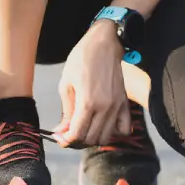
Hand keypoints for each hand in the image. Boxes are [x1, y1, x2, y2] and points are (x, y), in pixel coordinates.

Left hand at [52, 20, 131, 146]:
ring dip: (93, 138)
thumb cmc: (82, 59)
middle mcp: (105, 107)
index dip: (66, 140)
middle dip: (77, 140)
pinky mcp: (125, 103)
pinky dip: (114, 133)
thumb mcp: (66, 83)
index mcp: (88, 102)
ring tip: (84, 128)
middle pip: (91, 139)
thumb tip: (62, 130)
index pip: (77, 134)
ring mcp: (117, 106)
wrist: (104, 43)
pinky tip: (103, 125)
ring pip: (106, 137)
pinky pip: (124, 129)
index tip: (60, 137)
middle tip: (69, 133)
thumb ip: (66, 111)